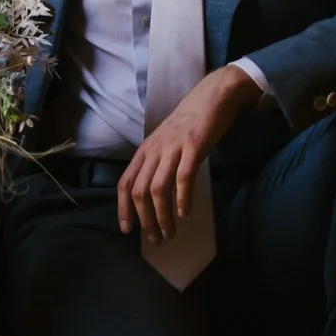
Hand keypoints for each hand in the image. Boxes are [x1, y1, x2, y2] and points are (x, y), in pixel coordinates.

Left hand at [118, 64, 261, 238]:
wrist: (212, 96)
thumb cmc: (190, 123)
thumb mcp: (165, 143)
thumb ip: (157, 164)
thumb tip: (153, 194)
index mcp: (144, 151)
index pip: (124, 183)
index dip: (123, 209)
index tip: (127, 230)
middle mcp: (154, 150)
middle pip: (139, 192)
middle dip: (145, 220)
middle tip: (155, 239)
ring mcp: (172, 148)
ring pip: (158, 189)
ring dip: (162, 216)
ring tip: (169, 233)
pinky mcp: (193, 146)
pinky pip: (183, 177)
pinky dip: (181, 199)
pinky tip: (183, 213)